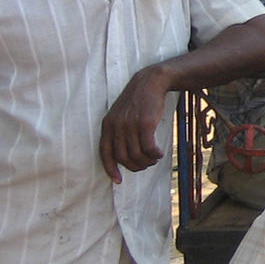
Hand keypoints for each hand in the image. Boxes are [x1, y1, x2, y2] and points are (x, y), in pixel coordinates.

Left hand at [99, 64, 172, 181]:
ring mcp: (130, 125)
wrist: (150, 82)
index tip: (118, 181)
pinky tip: (159, 153)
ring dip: (147, 161)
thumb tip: (122, 156)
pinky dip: (155, 154)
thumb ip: (118, 132)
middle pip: (123, 157)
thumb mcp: (121, 115)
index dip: (111, 169)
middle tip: (145, 165)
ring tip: (154, 158)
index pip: (105, 153)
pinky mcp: (145, 124)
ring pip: (137, 155)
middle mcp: (116, 126)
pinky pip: (149, 148)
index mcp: (107, 125)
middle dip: (135, 166)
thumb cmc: (137, 102)